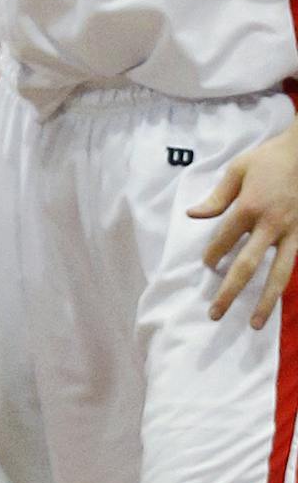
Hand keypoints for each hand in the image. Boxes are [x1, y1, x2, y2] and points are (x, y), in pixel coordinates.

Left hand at [191, 124, 297, 325]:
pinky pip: (294, 263)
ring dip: (265, 301)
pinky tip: (275, 299)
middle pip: (246, 266)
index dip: (212, 255)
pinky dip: (285, 283)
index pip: (224, 241)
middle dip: (229, 293)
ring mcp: (293, 231)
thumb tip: (193, 215)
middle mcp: (272, 224)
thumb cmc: (271, 158)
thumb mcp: (238, 169)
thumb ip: (218, 197)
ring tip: (255, 324)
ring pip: (278, 274)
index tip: (208, 264)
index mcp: (250, 207)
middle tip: (214, 314)